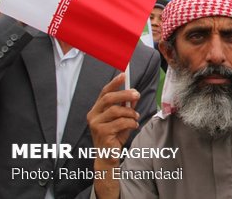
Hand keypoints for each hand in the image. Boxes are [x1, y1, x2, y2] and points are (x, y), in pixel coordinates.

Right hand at [87, 73, 139, 198]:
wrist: (108, 156)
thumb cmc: (115, 136)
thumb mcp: (122, 119)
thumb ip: (126, 107)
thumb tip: (134, 95)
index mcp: (97, 109)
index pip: (104, 92)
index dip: (114, 83)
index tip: (123, 75)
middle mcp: (93, 115)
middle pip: (109, 98)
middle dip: (125, 94)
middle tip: (137, 94)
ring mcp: (96, 124)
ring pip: (116, 110)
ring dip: (130, 112)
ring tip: (135, 117)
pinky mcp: (102, 133)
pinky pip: (120, 122)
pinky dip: (130, 123)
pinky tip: (133, 126)